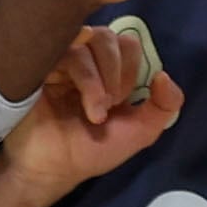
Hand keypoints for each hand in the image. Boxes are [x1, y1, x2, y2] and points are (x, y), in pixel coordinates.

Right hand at [0, 19, 186, 198]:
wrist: (53, 169)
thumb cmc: (92, 149)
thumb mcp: (141, 131)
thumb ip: (166, 105)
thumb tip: (164, 75)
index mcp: (107, 69)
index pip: (128, 43)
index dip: (132, 67)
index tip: (124, 101)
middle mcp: (84, 60)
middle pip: (107, 37)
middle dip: (116, 72)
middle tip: (110, 105)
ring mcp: (59, 61)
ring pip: (87, 42)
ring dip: (98, 79)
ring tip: (95, 112)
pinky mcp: (40, 66)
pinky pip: (63, 51)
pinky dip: (82, 75)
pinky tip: (78, 99)